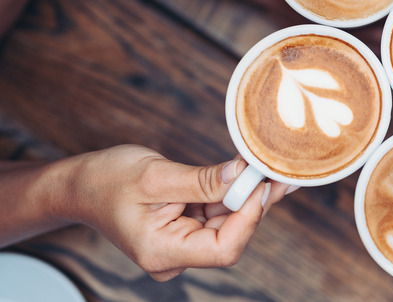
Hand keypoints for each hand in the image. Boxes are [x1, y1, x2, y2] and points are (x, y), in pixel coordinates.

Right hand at [62, 145, 289, 280]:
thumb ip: (203, 180)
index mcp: (162, 251)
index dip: (249, 217)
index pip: (224, 248)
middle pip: (231, 236)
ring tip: (270, 169)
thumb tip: (243, 174)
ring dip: (247, 196)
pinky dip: (233, 195)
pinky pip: (217, 216)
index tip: (261, 184)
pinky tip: (253, 176)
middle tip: (277, 171)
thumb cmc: (107, 180)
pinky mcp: (184, 231)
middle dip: (254, 203)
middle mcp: (174, 257)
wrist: (79, 185)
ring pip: (227, 224)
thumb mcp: (156, 175)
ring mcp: (180, 246)